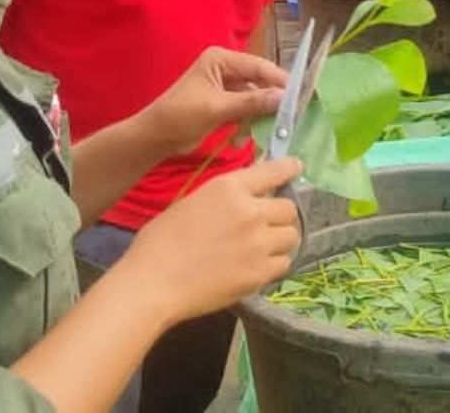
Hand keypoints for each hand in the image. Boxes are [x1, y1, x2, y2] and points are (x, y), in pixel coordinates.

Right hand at [116, 158, 303, 323]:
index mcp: (229, 188)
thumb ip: (223, 198)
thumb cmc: (159, 241)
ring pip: (292, 236)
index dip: (288, 169)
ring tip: (264, 248)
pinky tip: (258, 267)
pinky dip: (275, 264)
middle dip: (280, 215)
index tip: (296, 167)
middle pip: (289, 208)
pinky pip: (283, 264)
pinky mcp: (259, 273)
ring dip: (281, 240)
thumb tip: (245, 197)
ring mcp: (258, 243)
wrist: (153, 282)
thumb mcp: (191, 202)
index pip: (273, 171)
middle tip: (267, 225)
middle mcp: (250, 211)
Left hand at [139, 47, 287, 156]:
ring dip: (259, 116)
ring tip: (268, 132)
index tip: (300, 98)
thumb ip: (251, 102)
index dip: (280, 82)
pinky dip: (248, 123)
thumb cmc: (180, 116)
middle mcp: (226, 67)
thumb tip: (283, 99)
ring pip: (256, 98)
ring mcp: (226, 86)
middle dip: (272, 101)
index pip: (259, 66)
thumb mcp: (217, 108)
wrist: (155, 138)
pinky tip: (243, 139)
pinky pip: (247, 110)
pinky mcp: (226, 103)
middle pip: (260, 81)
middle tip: (291, 118)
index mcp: (221, 59)